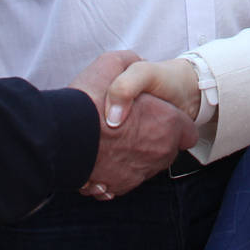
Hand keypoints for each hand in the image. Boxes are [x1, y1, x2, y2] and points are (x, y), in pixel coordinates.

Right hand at [68, 52, 197, 198]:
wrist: (62, 138)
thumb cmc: (89, 101)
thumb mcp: (112, 63)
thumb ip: (129, 61)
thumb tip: (134, 62)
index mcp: (167, 123)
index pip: (187, 133)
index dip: (175, 124)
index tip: (159, 119)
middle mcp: (159, 152)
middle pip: (166, 152)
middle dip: (154, 141)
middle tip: (132, 128)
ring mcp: (140, 173)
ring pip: (145, 167)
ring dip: (134, 157)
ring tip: (113, 143)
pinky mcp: (119, 188)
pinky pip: (123, 181)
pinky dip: (115, 173)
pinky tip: (102, 159)